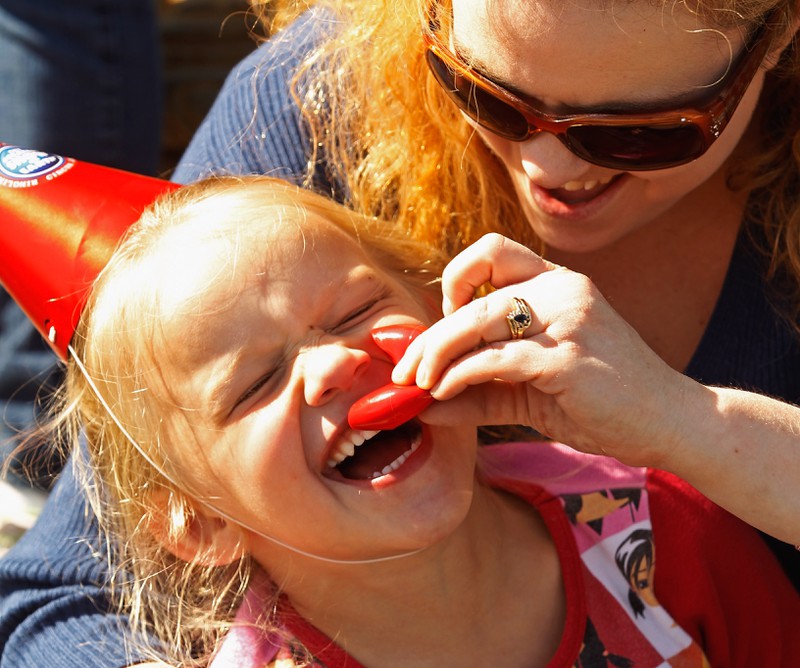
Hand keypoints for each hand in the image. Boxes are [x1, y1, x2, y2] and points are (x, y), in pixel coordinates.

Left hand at [392, 233, 695, 465]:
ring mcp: (569, 319)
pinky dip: (460, 375)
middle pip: (474, 293)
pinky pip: (496, 357)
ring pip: (477, 319)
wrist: (672, 423)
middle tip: (405, 371)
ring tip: (418, 385)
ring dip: (436, 352)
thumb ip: (479, 391)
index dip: (457, 278)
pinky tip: (444, 394)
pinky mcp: (568, 358)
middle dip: (429, 335)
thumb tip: (421, 406)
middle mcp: (563, 289)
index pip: (493, 250)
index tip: (443, 320)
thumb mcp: (531, 391)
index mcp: (558, 284)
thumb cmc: (602, 403)